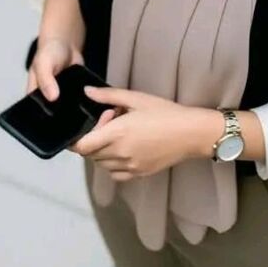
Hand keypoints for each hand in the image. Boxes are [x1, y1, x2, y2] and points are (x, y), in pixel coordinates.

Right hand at [25, 40, 119, 132]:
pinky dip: (92, 110)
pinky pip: (83, 108)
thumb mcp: (44, 62)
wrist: (65, 42)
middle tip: (90, 126)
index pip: (40, 123)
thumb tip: (52, 97)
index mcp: (35, 101)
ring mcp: (63, 103)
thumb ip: (46, 79)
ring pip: (73, 118)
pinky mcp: (76, 99)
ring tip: (100, 120)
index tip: (68, 134)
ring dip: (85, 120)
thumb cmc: (50, 51)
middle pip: (59, 124)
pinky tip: (104, 112)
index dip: (51, 131)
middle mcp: (48, 105)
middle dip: (73, 127)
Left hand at [68, 86, 218, 180]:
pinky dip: (112, 164)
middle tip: (110, 122)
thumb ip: (108, 96)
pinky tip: (124, 150)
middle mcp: (120, 153)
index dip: (77, 139)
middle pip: (90, 154)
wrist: (190, 133)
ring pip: (101, 164)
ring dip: (102, 151)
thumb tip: (87, 92)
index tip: (86, 126)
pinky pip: (115, 174)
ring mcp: (129, 166)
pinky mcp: (138, 174)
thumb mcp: (137, 98)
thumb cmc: (165, 112)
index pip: (82, 146)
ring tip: (119, 135)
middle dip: (93, 139)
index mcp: (117, 133)